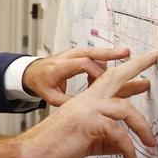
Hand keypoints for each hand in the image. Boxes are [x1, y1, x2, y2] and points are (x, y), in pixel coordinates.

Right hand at [18, 51, 157, 157]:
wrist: (34, 151)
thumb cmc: (55, 145)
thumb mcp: (87, 141)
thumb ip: (106, 139)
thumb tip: (123, 145)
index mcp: (85, 101)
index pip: (108, 80)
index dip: (127, 70)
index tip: (142, 61)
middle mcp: (85, 100)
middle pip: (113, 77)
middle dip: (135, 66)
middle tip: (151, 58)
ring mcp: (85, 108)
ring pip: (124, 108)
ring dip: (142, 127)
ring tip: (149, 142)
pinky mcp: (86, 122)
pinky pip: (118, 132)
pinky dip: (127, 147)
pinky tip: (130, 156)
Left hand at [22, 47, 150, 105]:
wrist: (32, 73)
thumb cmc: (41, 84)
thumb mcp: (51, 97)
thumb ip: (68, 102)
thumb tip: (88, 107)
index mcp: (58, 68)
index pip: (82, 64)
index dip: (96, 73)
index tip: (104, 84)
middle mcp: (65, 57)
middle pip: (89, 52)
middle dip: (109, 53)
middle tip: (126, 53)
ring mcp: (71, 53)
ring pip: (93, 50)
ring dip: (109, 54)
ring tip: (126, 54)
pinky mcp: (76, 53)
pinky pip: (92, 52)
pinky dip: (104, 56)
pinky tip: (115, 60)